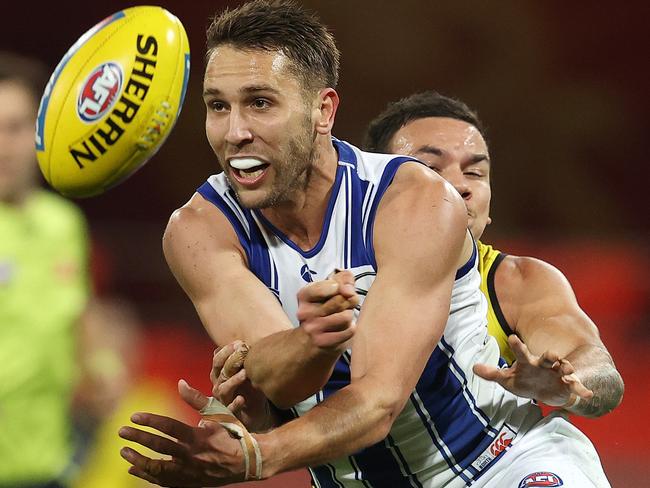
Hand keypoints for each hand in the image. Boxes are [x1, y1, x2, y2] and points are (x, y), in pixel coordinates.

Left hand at [118, 380, 248, 485]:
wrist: (249, 462)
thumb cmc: (234, 433)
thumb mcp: (219, 413)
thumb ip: (197, 399)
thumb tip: (180, 383)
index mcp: (200, 437)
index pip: (169, 427)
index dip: (150, 421)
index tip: (134, 416)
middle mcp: (193, 456)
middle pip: (160, 447)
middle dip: (138, 439)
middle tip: (121, 431)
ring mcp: (190, 472)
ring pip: (158, 469)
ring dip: (139, 460)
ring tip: (124, 452)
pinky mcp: (190, 482)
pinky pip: (164, 481)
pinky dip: (147, 475)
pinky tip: (134, 468)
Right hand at [212, 341, 272, 431]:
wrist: (258, 413)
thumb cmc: (250, 389)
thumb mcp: (246, 371)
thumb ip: (241, 358)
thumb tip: (241, 340)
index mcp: (220, 375)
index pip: (217, 360)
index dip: (226, 351)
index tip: (239, 343)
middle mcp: (219, 387)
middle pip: (220, 372)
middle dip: (230, 361)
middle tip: (243, 351)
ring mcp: (224, 402)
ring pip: (223, 390)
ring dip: (233, 381)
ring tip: (245, 373)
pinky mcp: (232, 416)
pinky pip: (231, 410)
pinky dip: (235, 404)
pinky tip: (242, 398)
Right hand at [296, 269, 359, 352]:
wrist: (310, 340)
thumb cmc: (324, 308)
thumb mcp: (329, 288)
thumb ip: (343, 279)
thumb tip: (349, 291)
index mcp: (304, 295)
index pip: (328, 286)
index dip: (340, 286)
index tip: (338, 290)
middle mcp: (305, 312)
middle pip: (341, 300)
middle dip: (348, 301)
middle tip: (343, 305)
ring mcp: (313, 328)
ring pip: (346, 316)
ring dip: (349, 316)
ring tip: (341, 318)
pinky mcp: (323, 342)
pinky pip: (349, 331)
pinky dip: (350, 329)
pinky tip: (341, 329)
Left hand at [473, 335, 593, 406]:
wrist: (546, 392)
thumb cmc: (525, 382)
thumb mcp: (507, 380)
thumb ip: (492, 374)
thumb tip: (473, 367)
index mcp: (528, 362)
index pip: (521, 352)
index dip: (517, 345)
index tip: (512, 337)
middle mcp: (544, 365)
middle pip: (547, 357)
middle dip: (550, 356)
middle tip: (552, 354)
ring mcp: (557, 373)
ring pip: (563, 368)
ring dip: (567, 369)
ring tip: (568, 371)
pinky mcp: (567, 385)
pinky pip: (576, 386)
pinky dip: (582, 389)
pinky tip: (588, 394)